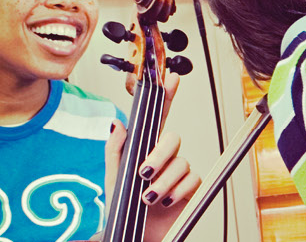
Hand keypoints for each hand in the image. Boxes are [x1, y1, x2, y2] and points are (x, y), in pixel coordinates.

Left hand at [99, 55, 199, 240]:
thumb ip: (114, 150)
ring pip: (181, 162)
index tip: (171, 78)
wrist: (133, 235)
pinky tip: (165, 200)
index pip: (157, 118)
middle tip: (145, 172)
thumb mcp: (113, 177)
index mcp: (145, 149)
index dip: (165, 97)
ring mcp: (177, 173)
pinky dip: (178, 190)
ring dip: (164, 180)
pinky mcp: (189, 188)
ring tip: (149, 196)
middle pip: (172, 140)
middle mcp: (164, 158)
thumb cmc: (123, 209)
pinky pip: (192, 180)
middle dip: (159, 156)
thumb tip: (117, 124)